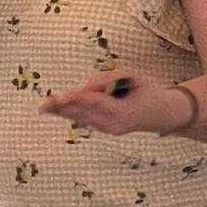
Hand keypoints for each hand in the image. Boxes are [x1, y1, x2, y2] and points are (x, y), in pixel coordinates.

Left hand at [39, 70, 192, 136]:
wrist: (163, 114)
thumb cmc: (149, 90)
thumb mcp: (133, 76)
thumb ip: (108, 78)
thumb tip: (85, 86)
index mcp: (123, 112)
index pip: (95, 102)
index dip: (76, 98)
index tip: (60, 96)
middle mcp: (113, 125)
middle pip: (83, 114)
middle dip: (62, 107)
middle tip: (42, 104)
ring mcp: (108, 129)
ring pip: (81, 118)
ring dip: (62, 112)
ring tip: (43, 107)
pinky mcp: (105, 129)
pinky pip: (85, 120)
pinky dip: (71, 113)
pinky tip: (56, 110)